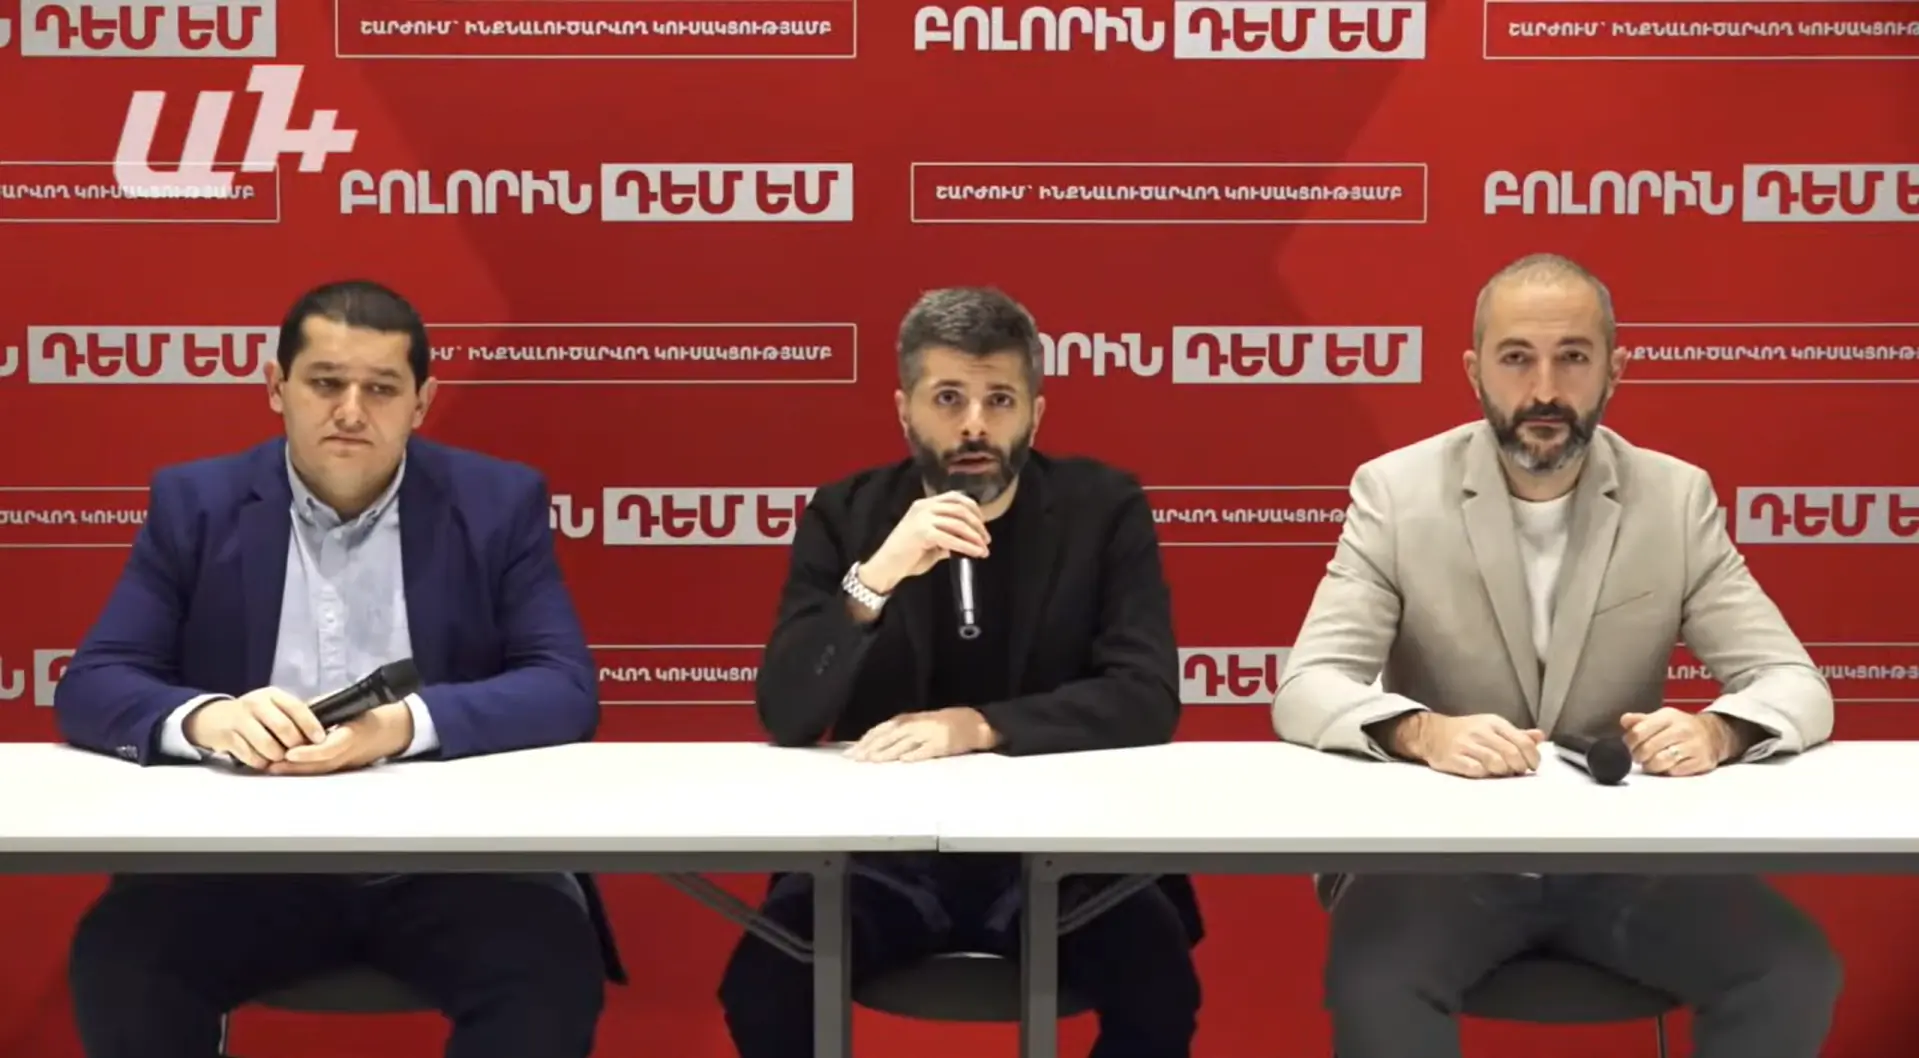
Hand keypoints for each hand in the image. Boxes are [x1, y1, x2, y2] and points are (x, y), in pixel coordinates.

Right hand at [184, 687, 325, 768]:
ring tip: (279, 758)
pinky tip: (262, 760)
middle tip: (297, 753)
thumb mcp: (273, 707)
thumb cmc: (254, 715)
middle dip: (295, 745)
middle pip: (284, 728)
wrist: (213, 718)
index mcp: (272, 695)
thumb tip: (321, 734)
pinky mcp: (227, 736)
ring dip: (278, 757)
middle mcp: (256, 703)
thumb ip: (293, 716)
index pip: (297, 708)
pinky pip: (251, 756)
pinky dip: (261, 762)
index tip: (320, 740)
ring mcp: (240, 719)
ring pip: (268, 745)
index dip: (311, 725)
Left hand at [266, 702, 414, 775]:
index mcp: (354, 734)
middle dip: (294, 766)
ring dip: (294, 771)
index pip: (329, 748)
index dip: (309, 753)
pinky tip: (283, 768)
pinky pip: (319, 770)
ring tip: (271, 768)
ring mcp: (345, 762)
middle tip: (270, 764)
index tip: (289, 753)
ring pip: (318, 770)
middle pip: (319, 765)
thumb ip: (322, 706)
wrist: (386, 730)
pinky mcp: (339, 766)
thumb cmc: (364, 712)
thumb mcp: (346, 702)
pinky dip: (301, 770)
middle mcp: (349, 752)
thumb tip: (299, 710)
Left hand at [845, 706, 996, 762]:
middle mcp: (915, 725)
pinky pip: (927, 749)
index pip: (880, 730)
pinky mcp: (942, 744)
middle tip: (856, 759)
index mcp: (907, 720)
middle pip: (888, 736)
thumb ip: (898, 734)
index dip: (865, 741)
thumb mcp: (917, 724)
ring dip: (887, 752)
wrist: (972, 722)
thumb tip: (872, 747)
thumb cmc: (941, 725)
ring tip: (873, 761)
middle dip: (871, 748)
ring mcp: (929, 733)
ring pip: (904, 743)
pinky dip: (915, 754)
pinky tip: (904, 761)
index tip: (851, 753)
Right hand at [859, 492, 990, 593]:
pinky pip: (951, 538)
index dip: (973, 509)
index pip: (955, 497)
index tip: (982, 524)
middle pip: (960, 509)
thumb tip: (968, 541)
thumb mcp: (930, 542)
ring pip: (959, 523)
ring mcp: (922, 518)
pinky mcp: (922, 532)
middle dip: (978, 525)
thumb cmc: (906, 556)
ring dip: (975, 537)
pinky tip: (975, 553)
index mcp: (924, 504)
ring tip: (984, 549)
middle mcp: (924, 507)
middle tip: (986, 539)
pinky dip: (967, 546)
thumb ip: (947, 537)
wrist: (885, 567)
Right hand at [1404, 712, 1545, 778]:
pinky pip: (1476, 770)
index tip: (1532, 765)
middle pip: (1512, 754)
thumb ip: (1517, 733)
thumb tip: (1539, 736)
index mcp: (1494, 723)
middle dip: (1519, 767)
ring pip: (1496, 763)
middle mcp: (1481, 732)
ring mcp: (1466, 745)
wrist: (1432, 733)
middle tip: (1516, 771)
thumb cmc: (1466, 731)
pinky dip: (1484, 774)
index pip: (1523, 741)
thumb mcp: (1493, 726)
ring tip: (1500, 771)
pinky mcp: (1454, 758)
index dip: (1533, 757)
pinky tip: (1483, 772)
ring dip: (1502, 772)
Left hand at [1621, 708, 1728, 776]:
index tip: (1629, 746)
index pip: (1639, 731)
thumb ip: (1641, 720)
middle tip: (1639, 757)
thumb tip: (1624, 720)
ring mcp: (1693, 746)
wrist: (1714, 734)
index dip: (1629, 742)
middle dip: (1638, 756)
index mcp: (1668, 717)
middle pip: (1648, 748)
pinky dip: (1667, 771)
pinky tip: (1667, 766)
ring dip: (1650, 766)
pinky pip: (1675, 771)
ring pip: (1660, 761)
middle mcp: (1682, 730)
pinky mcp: (1701, 761)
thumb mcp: (1662, 718)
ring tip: (1650, 763)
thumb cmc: (1682, 727)